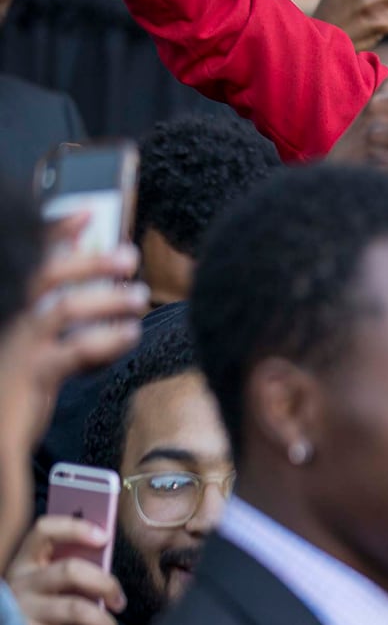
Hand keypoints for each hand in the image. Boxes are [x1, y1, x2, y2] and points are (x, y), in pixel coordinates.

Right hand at [0, 220, 145, 565]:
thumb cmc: (16, 410)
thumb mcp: (40, 366)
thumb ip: (64, 336)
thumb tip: (110, 309)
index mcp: (7, 321)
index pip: (27, 267)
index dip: (51, 236)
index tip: (84, 214)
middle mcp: (4, 330)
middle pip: (42, 280)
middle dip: (85, 261)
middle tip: (129, 255)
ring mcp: (9, 353)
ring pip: (57, 310)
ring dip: (102, 298)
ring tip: (139, 298)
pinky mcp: (24, 381)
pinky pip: (67, 352)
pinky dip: (101, 340)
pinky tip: (128, 337)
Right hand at [6, 515, 125, 624]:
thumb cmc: (39, 614)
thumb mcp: (46, 587)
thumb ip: (69, 574)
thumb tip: (106, 564)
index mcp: (24, 563)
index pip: (44, 530)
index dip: (75, 528)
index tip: (104, 536)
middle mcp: (19, 584)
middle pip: (71, 570)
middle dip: (105, 584)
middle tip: (119, 602)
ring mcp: (20, 612)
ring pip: (76, 608)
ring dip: (104, 623)